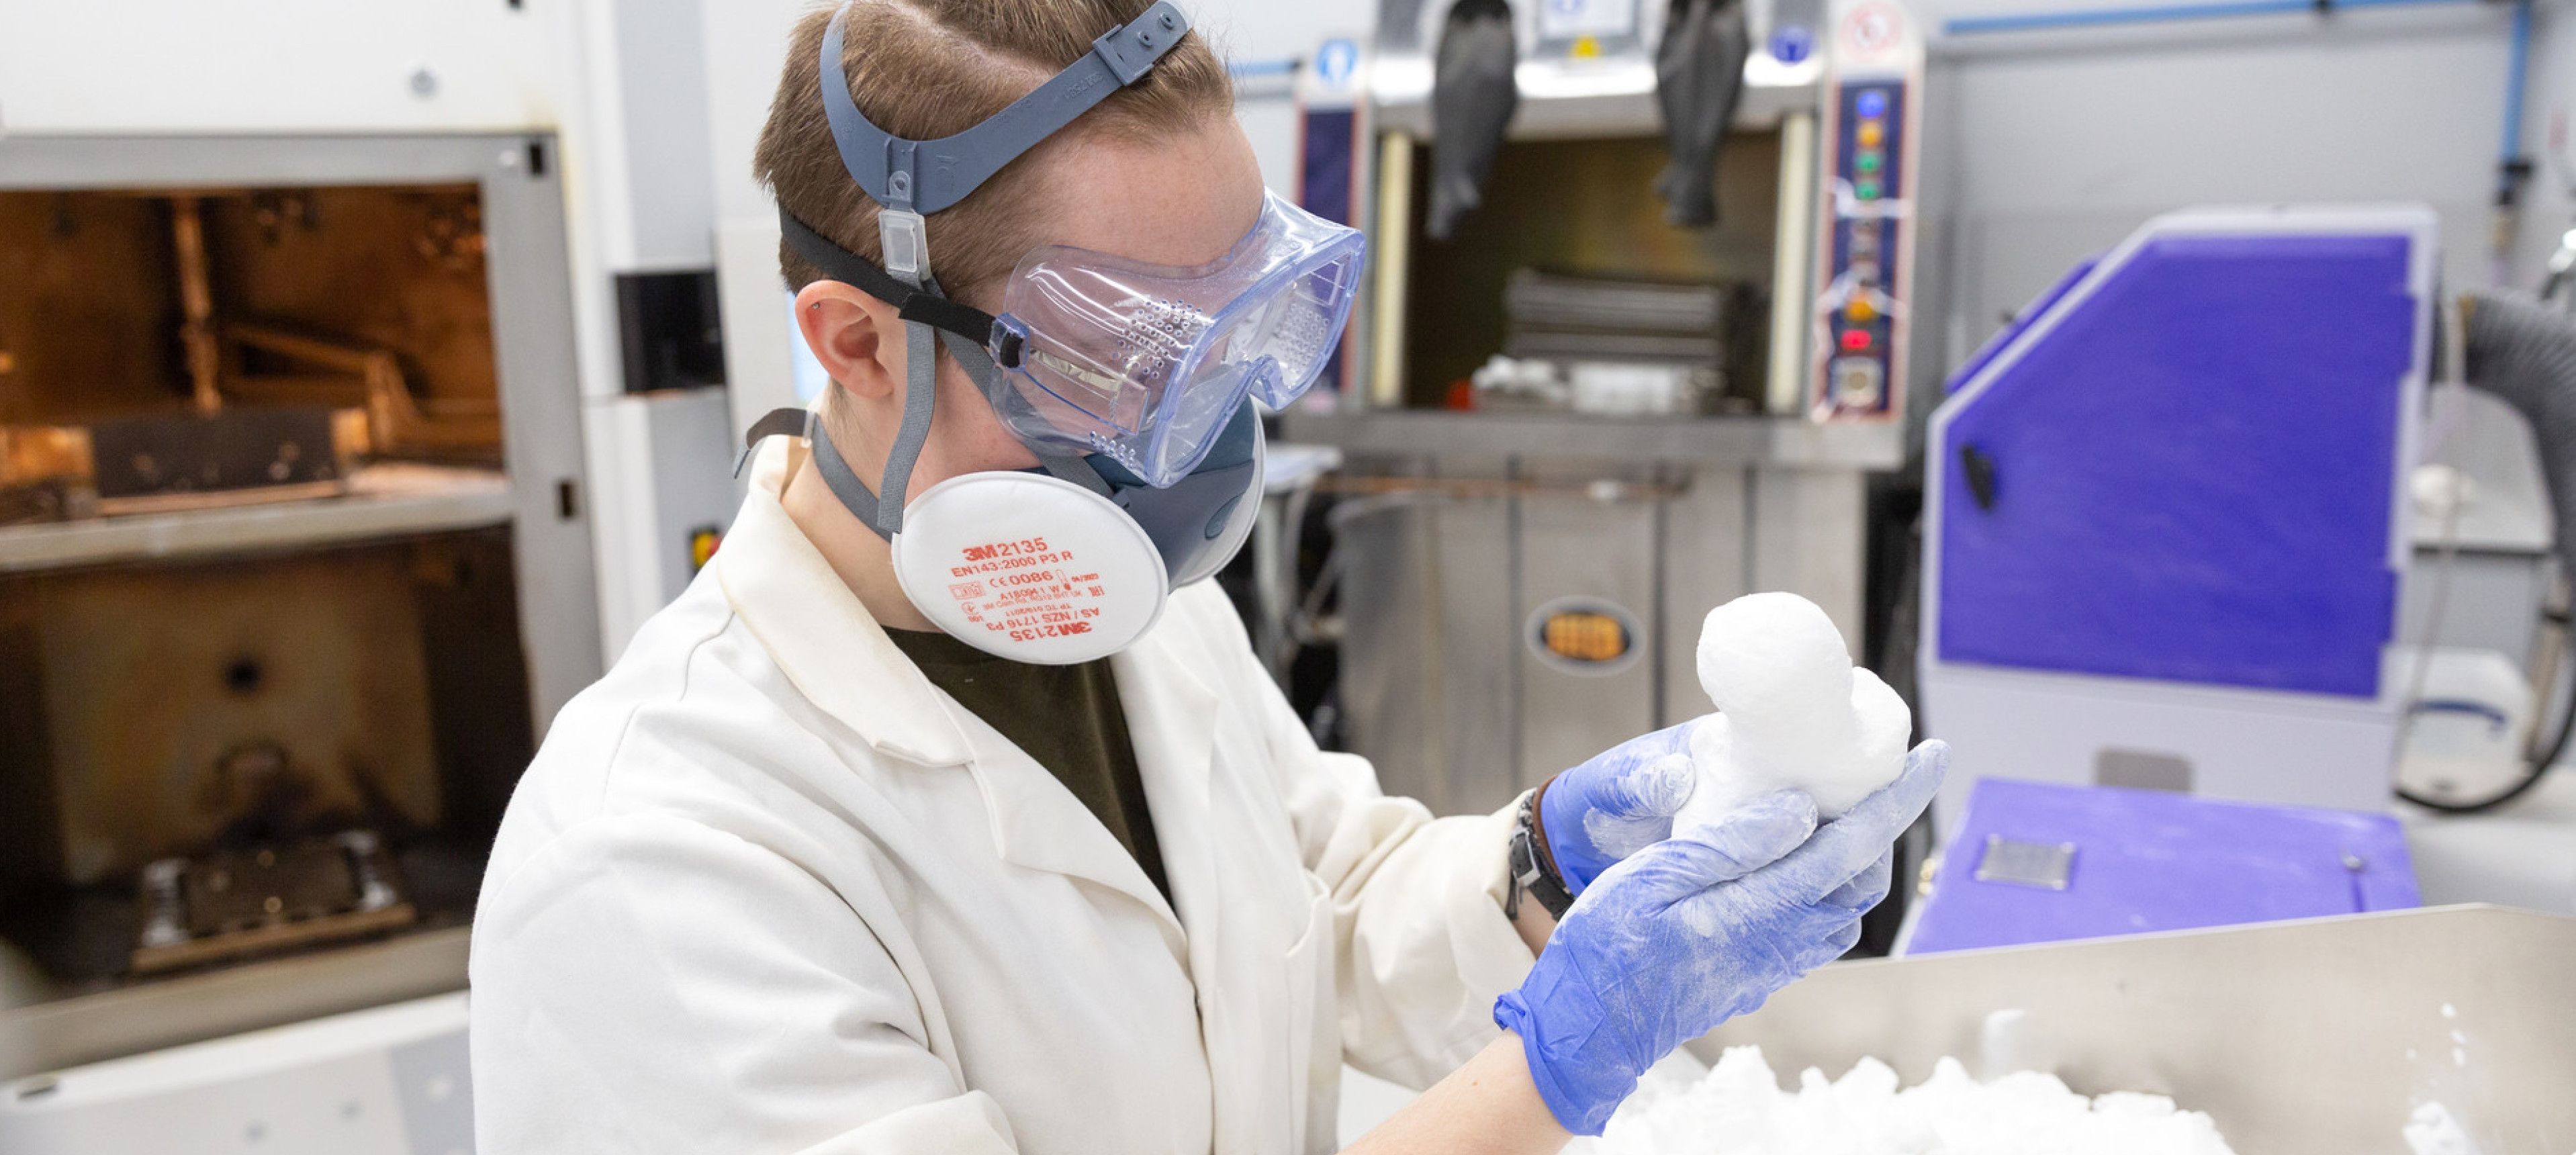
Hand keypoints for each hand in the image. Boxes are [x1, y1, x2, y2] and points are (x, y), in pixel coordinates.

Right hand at [1493, 740, 1946, 1135]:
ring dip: (1856, 856)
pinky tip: (1795, 862)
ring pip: (1846, 905)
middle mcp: (1783, 941)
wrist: (1591, 1029)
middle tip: (1874, 775)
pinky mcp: (1760, 972)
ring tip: (1835, 811)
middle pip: (1864, 878)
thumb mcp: (1653, 879)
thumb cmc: (1608, 950)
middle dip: (1883, 823)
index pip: (1852, 845)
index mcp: (1761, 909)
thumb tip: (1802, 813)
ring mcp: (1774, 962)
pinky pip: (1818, 927)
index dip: (1897, 797)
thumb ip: (1730, 845)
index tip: (1928, 757)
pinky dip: (1827, 885)